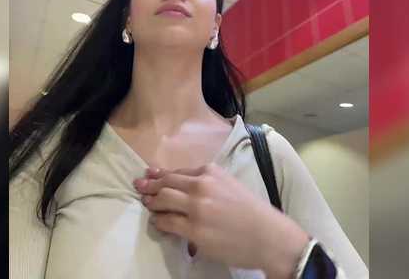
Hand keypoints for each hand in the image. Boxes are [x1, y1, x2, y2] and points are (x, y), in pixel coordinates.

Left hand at [133, 163, 308, 274]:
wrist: (268, 235)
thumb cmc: (252, 212)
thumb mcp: (230, 185)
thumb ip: (208, 183)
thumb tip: (184, 188)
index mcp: (211, 172)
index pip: (178, 172)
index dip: (160, 174)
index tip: (149, 174)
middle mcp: (201, 185)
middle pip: (166, 183)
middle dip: (149, 185)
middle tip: (139, 187)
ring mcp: (196, 207)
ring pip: (162, 200)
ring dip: (152, 202)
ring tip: (147, 204)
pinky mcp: (194, 229)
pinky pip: (167, 222)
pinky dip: (159, 221)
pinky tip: (157, 222)